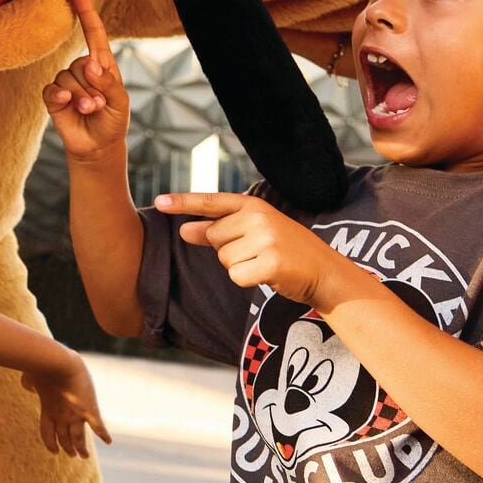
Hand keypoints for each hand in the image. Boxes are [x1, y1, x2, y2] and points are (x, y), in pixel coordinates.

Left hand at [22, 352, 111, 457]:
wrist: (59, 364)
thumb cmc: (41, 368)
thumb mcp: (31, 377)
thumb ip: (29, 384)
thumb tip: (28, 385)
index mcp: (48, 410)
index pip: (47, 434)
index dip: (50, 444)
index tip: (54, 452)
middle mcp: (61, 416)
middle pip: (64, 439)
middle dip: (68, 448)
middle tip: (72, 455)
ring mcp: (75, 415)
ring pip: (78, 438)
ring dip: (81, 448)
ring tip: (85, 456)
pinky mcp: (90, 410)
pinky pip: (98, 426)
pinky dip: (103, 434)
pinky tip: (108, 442)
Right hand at [43, 0, 129, 162]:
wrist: (97, 147)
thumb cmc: (112, 121)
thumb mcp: (120, 103)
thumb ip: (107, 82)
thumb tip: (89, 63)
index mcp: (102, 65)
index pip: (94, 35)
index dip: (86, 14)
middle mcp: (82, 70)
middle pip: (79, 63)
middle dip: (92, 86)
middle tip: (100, 105)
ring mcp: (66, 83)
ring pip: (67, 78)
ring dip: (81, 96)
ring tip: (90, 110)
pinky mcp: (53, 97)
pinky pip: (52, 90)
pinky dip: (61, 96)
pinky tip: (69, 104)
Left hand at [155, 192, 360, 310]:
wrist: (324, 271)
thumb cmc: (284, 250)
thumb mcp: (252, 232)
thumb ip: (217, 229)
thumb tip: (184, 230)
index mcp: (253, 205)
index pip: (211, 202)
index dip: (183, 203)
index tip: (159, 203)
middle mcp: (258, 217)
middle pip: (213, 237)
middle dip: (227, 249)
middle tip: (256, 251)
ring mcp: (266, 239)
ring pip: (224, 259)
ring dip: (240, 266)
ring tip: (265, 261)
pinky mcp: (271, 263)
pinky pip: (236, 276)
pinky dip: (248, 280)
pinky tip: (268, 275)